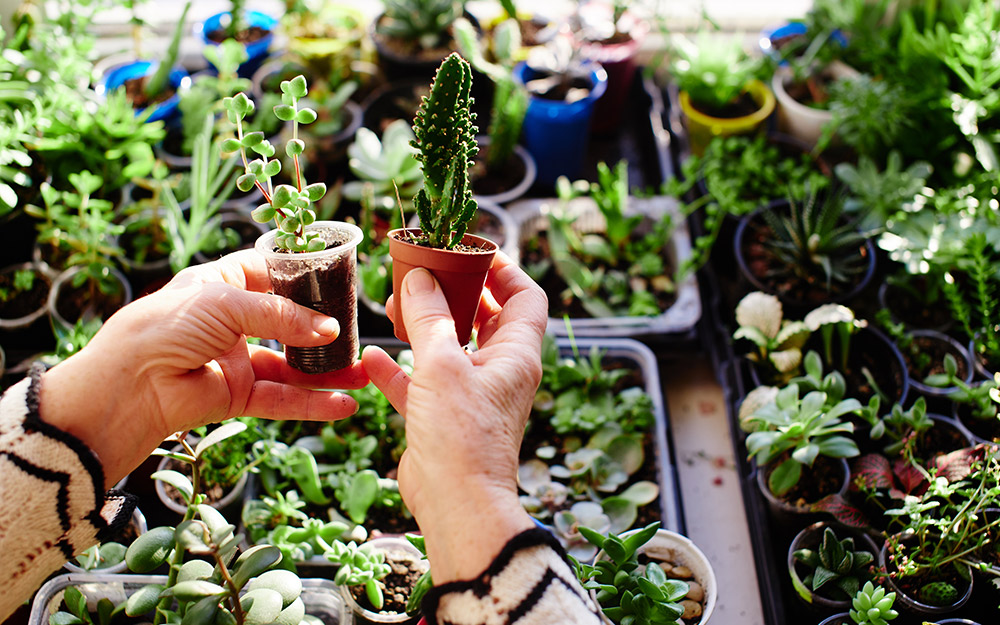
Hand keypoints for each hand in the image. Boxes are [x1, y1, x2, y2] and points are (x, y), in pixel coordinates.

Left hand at [40, 250, 368, 486]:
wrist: (129, 384)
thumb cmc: (165, 326)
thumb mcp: (226, 303)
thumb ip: (281, 315)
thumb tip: (328, 330)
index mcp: (219, 286)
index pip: (265, 272)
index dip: (296, 274)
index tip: (332, 279)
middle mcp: (230, 322)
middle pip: (286, 322)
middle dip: (321, 327)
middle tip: (355, 330)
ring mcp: (235, 360)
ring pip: (291, 366)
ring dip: (327, 370)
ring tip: (363, 372)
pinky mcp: (237, 396)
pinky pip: (283, 399)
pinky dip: (313, 402)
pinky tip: (344, 404)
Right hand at [362, 252, 547, 581]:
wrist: (456, 506)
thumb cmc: (462, 436)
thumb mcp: (442, 365)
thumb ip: (428, 317)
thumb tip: (418, 276)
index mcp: (516, 354)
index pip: (525, 297)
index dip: (504, 269)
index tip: (472, 250)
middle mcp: (499, 372)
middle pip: (483, 317)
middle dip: (453, 293)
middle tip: (423, 272)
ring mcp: (471, 395)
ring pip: (450, 348)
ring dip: (423, 326)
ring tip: (393, 304)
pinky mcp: (444, 418)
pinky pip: (422, 383)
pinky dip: (400, 369)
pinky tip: (373, 356)